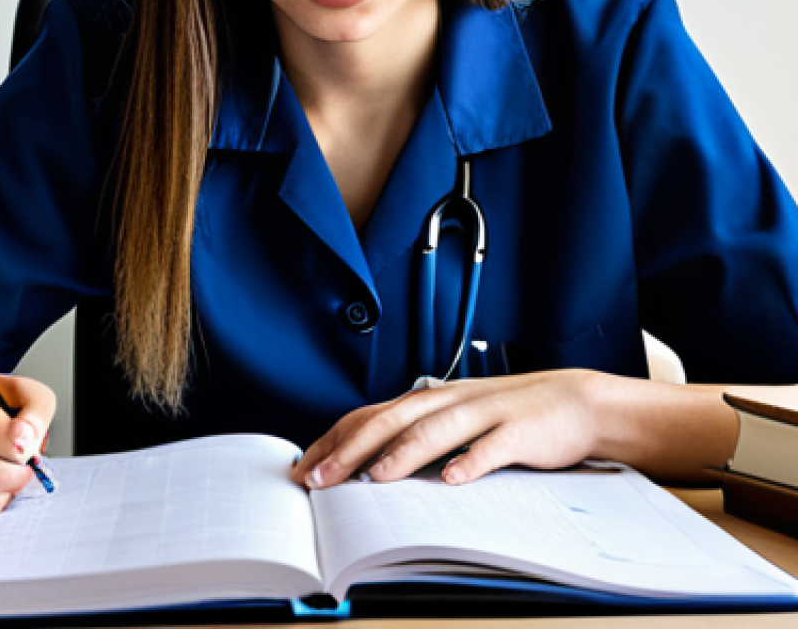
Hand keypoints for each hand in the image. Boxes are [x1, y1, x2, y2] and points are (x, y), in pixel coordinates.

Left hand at [292, 370, 609, 488]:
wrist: (574, 401)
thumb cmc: (509, 414)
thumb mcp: (456, 418)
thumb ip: (418, 434)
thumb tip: (368, 461)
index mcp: (430, 399)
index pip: (369, 415)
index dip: (334, 440)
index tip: (304, 467)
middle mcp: (449, 400)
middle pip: (391, 420)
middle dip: (351, 449)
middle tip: (320, 478)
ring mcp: (483, 413)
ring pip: (435, 429)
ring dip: (402, 453)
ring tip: (374, 477)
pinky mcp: (518, 431)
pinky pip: (491, 447)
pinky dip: (471, 462)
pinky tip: (452, 480)